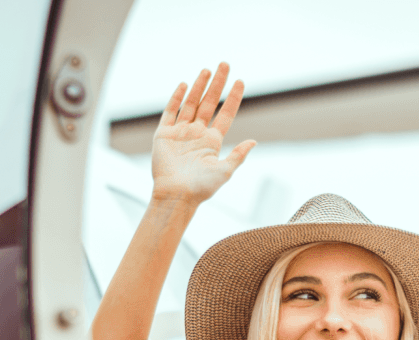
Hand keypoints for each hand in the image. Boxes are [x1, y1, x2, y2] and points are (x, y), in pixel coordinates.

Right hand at [150, 63, 254, 206]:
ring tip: (207, 70)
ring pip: (190, 103)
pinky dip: (176, 98)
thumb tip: (254, 141)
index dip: (233, 97)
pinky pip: (170, 112)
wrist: (176, 196)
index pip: (226, 114)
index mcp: (212, 142)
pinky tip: (183, 85)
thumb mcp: (224, 171)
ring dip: (199, 86)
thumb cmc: (201, 188)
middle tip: (225, 64)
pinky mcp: (164, 135)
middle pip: (209, 103)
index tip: (240, 81)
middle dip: (217, 84)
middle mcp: (197, 134)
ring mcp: (180, 133)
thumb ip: (238, 156)